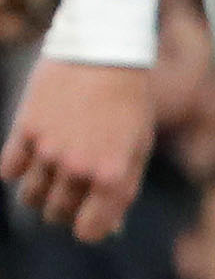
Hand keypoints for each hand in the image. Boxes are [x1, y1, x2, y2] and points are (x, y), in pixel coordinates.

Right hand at [1, 58, 154, 241]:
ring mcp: (48, 149)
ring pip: (30, 197)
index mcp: (114, 173)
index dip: (90, 227)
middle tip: (74, 188)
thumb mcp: (139, 144)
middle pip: (57, 214)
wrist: (106, 49)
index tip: (89, 218)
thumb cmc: (129, 99)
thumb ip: (123, 187)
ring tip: (55, 170)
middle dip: (66, 208)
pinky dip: (18, 169)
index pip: (90, 230)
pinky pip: (9, 171)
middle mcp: (79, 166)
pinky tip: (33, 153)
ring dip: (41, 192)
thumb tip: (109, 228)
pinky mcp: (25, 130)